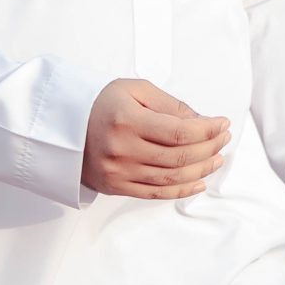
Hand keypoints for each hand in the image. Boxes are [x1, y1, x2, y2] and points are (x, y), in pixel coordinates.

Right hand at [82, 79, 228, 199]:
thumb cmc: (100, 104)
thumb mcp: (134, 90)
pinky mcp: (116, 186)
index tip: (222, 124)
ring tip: (216, 159)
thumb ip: (169, 104)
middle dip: (209, 148)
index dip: (207, 130)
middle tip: (223, 140)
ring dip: (201, 170)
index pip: (180, 131)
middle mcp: (122, 148)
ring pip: (172, 178)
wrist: (62, 126)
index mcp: (126, 119)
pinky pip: (156, 194)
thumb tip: (202, 120)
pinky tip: (199, 183)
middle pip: (179, 156)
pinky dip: (182, 191)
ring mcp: (118, 171)